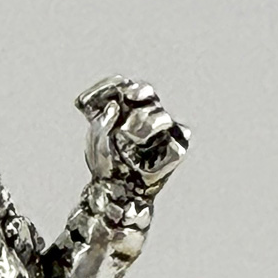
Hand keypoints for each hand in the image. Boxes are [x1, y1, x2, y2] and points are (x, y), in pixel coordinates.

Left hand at [77, 77, 189, 198]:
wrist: (116, 191)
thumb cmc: (105, 165)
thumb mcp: (97, 141)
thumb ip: (103, 122)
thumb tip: (115, 105)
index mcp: (124, 108)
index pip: (122, 85)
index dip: (113, 85)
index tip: (106, 92)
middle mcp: (144, 113)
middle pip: (147, 90)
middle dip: (138, 91)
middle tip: (128, 97)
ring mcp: (161, 129)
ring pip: (161, 115)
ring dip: (144, 123)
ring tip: (127, 135)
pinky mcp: (176, 146)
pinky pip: (179, 135)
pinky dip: (164, 141)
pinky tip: (145, 151)